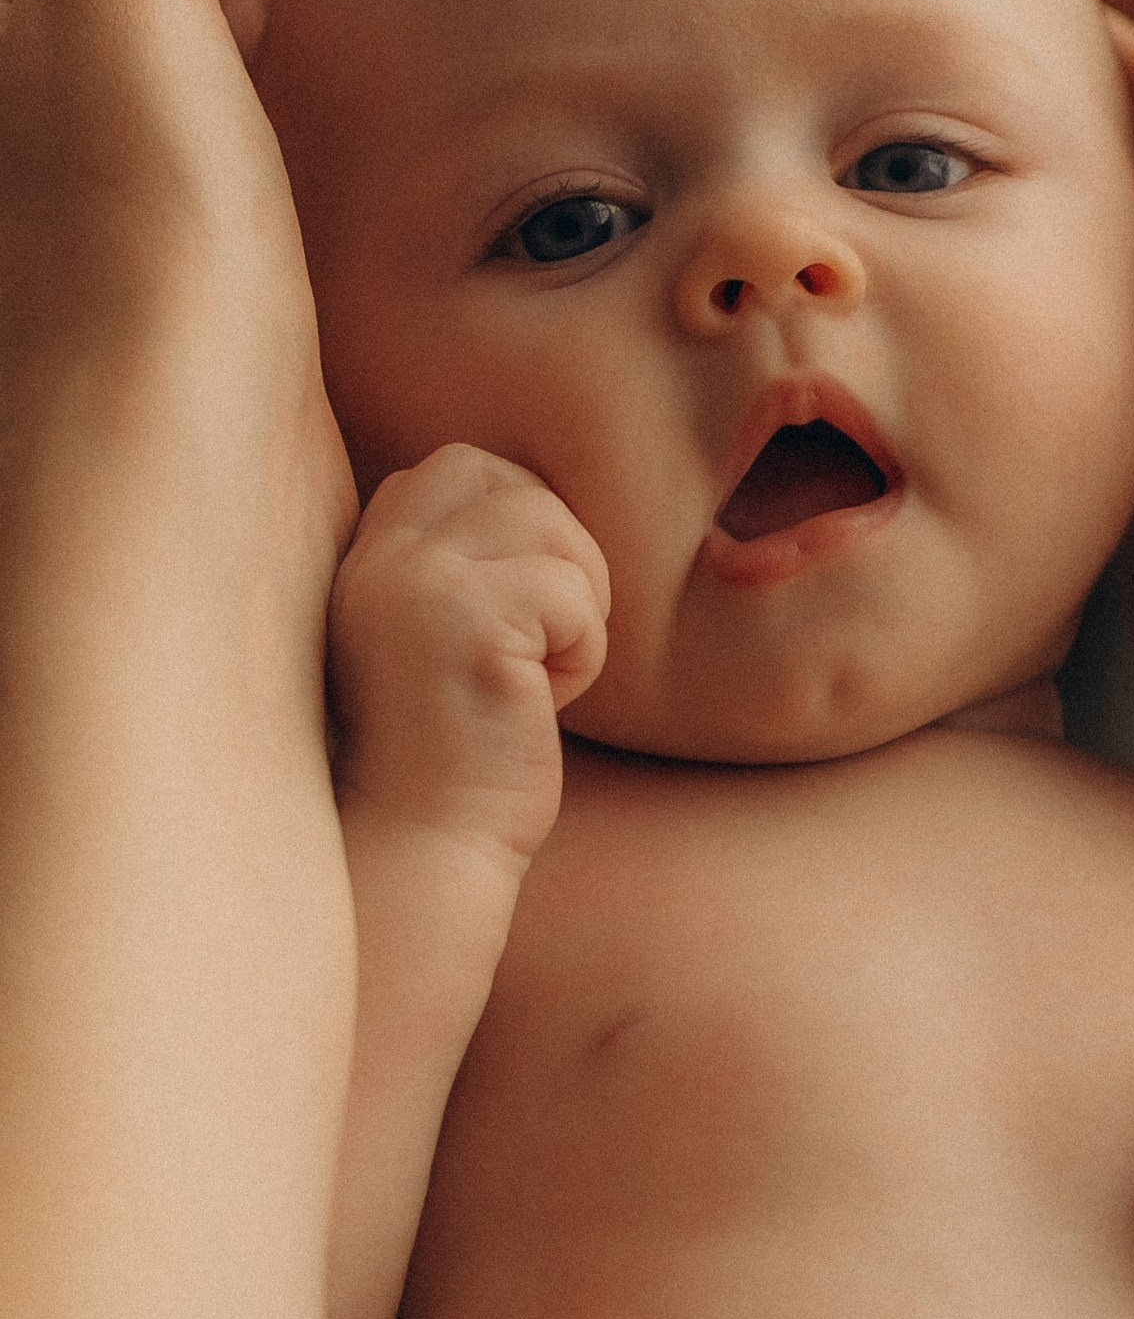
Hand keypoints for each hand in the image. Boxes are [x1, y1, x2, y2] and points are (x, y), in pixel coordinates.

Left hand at [0, 0, 355, 634]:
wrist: (178, 479)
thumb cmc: (137, 244)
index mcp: (18, 65)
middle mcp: (57, 162)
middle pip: (165, 20)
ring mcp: (132, 253)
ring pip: (216, 115)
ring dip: (298, 56)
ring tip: (394, 32)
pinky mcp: (210, 339)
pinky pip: (262, 210)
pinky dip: (316, 154)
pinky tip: (379, 159)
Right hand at [329, 444, 609, 869]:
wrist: (424, 850)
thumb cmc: (452, 752)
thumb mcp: (440, 636)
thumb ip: (464, 564)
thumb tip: (545, 504)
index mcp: (364, 556)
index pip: (459, 468)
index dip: (517, 523)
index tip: (519, 613)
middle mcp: (379, 560)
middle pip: (511, 482)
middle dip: (557, 552)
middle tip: (543, 642)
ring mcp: (419, 588)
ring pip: (551, 525)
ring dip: (576, 603)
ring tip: (537, 675)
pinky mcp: (472, 630)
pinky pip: (573, 595)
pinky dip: (584, 652)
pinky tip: (541, 704)